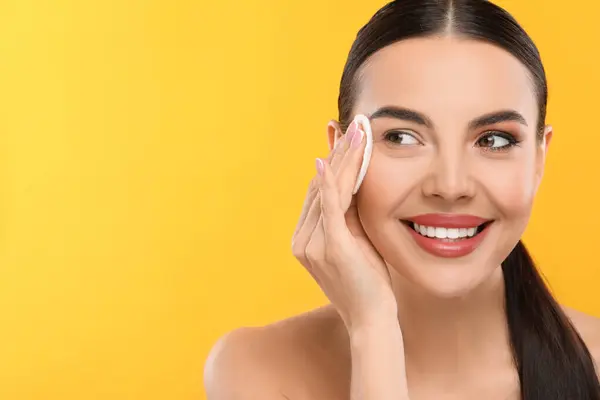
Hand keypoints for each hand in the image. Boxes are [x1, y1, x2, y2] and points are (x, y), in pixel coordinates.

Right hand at [291, 119, 396, 330]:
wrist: (372, 319)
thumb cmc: (368, 282)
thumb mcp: (356, 242)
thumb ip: (349, 215)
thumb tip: (353, 181)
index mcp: (305, 239)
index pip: (318, 191)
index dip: (331, 162)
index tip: (341, 136)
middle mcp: (302, 239)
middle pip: (320, 186)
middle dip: (337, 153)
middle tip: (352, 124)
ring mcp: (312, 244)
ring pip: (327, 191)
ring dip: (343, 159)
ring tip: (357, 132)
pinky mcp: (330, 247)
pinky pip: (329, 207)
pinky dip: (331, 182)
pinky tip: (332, 161)